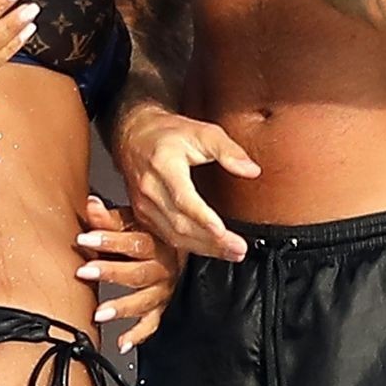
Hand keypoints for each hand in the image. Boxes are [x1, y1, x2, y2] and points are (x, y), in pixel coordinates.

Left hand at [75, 195, 181, 351]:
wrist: (179, 246)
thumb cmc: (149, 233)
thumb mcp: (131, 221)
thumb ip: (109, 218)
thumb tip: (91, 205)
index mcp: (157, 242)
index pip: (134, 242)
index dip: (108, 240)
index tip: (85, 238)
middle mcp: (164, 267)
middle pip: (139, 273)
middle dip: (110, 272)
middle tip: (85, 271)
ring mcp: (163, 290)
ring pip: (144, 301)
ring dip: (122, 307)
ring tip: (99, 313)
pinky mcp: (161, 307)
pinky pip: (151, 323)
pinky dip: (137, 335)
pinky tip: (122, 343)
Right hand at [117, 103, 260, 261]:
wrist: (134, 135)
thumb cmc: (168, 134)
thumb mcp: (202, 132)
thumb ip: (228, 150)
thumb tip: (251, 170)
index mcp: (163, 165)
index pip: (183, 198)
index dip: (203, 217)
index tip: (222, 230)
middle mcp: (149, 189)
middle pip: (180, 224)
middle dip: (211, 241)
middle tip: (238, 248)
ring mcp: (143, 206)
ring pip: (173, 236)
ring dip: (204, 248)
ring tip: (231, 252)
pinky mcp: (143, 216)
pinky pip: (167, 238)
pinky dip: (190, 247)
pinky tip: (210, 249)